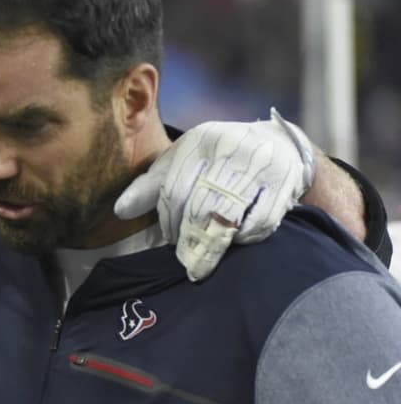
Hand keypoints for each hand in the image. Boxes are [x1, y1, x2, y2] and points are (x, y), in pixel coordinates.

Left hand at [114, 108, 315, 280]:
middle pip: (201, 204)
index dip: (169, 219)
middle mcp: (231, 149)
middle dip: (188, 237)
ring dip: (212, 245)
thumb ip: (151, 185)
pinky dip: (243, 239)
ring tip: (201, 261)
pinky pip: (260, 223)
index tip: (169, 237)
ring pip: (228, 215)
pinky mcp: (284, 184)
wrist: (277, 144)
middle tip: (183, 257)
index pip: (175, 188)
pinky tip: (232, 244)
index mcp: (200, 141)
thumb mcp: (181, 161)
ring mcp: (260, 166)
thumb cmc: (217, 157)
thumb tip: (120, 211)